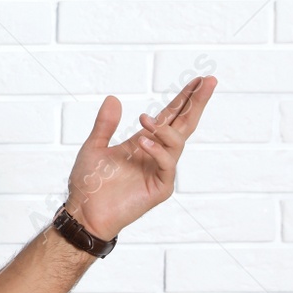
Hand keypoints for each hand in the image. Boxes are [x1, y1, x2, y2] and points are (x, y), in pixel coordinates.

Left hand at [61, 76, 217, 240]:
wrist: (84, 212)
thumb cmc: (89, 183)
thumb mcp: (94, 147)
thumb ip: (105, 124)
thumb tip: (114, 98)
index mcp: (144, 143)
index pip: (171, 117)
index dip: (184, 99)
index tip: (198, 80)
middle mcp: (156, 155)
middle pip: (184, 125)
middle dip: (196, 103)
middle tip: (209, 81)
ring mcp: (160, 171)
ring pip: (177, 143)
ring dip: (164, 129)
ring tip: (145, 120)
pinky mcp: (160, 187)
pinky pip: (167, 164)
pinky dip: (158, 150)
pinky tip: (143, 142)